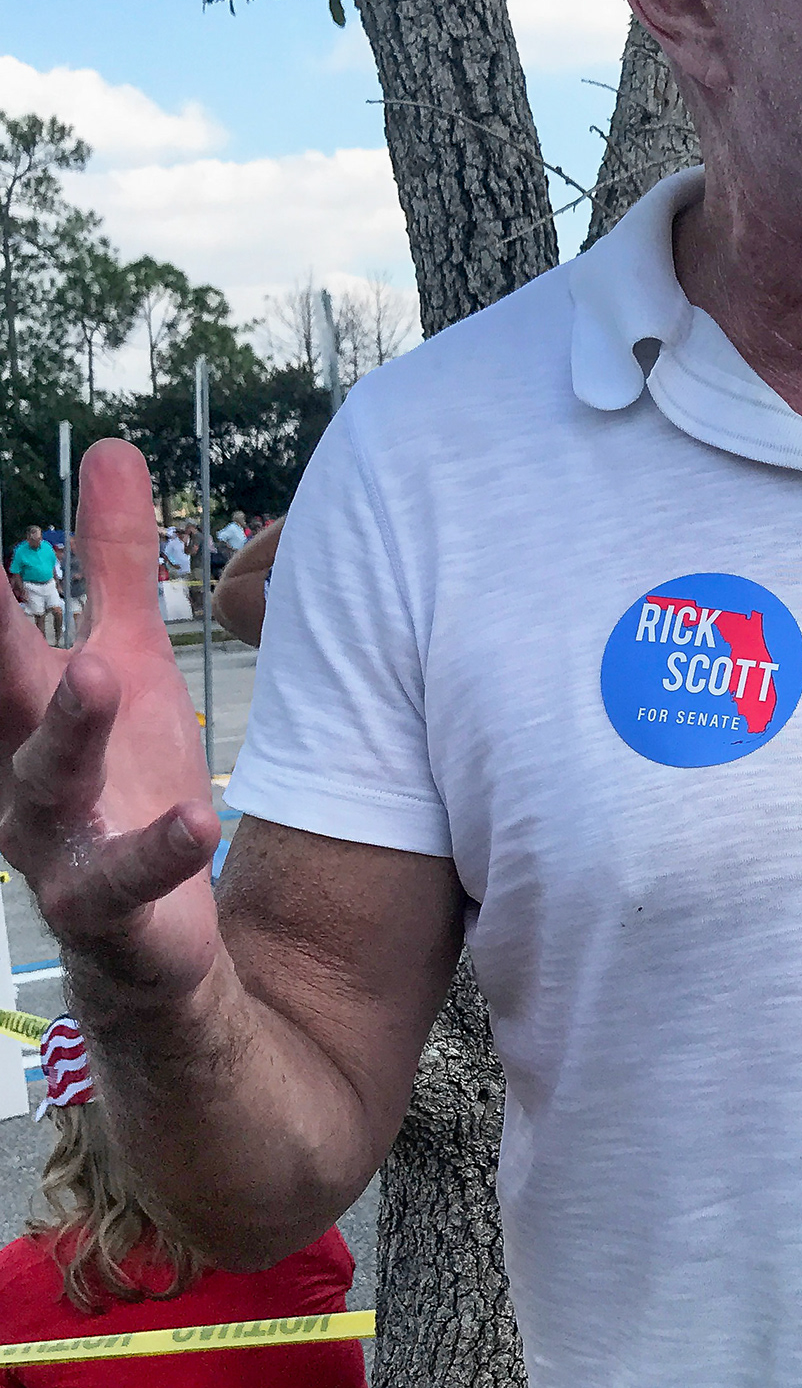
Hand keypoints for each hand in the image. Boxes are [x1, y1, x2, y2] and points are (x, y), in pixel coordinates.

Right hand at [0, 441, 221, 1001]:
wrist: (148, 939)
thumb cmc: (126, 780)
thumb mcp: (129, 658)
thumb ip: (113, 564)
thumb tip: (109, 448)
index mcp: (14, 705)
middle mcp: (14, 769)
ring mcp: (52, 842)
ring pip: (46, 781)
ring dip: (68, 728)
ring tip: (100, 670)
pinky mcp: (102, 907)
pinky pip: (122, 880)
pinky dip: (155, 850)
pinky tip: (197, 817)